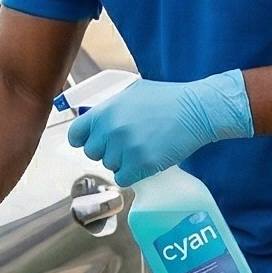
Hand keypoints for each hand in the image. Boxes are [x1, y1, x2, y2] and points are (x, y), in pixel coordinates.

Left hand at [66, 70, 251, 186]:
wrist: (196, 110)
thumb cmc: (166, 99)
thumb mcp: (131, 94)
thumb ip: (109, 109)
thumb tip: (92, 122)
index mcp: (105, 112)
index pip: (75, 134)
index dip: (82, 141)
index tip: (91, 142)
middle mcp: (110, 130)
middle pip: (93, 153)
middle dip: (107, 151)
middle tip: (127, 144)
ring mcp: (125, 148)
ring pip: (110, 166)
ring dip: (123, 162)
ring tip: (142, 147)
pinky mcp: (141, 164)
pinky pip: (123, 178)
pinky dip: (132, 174)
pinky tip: (145, 162)